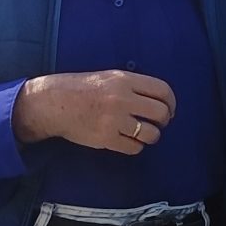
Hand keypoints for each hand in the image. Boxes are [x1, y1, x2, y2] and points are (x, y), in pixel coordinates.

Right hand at [14, 70, 175, 155]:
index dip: (171, 102)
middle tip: (157, 123)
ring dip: (152, 136)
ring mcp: (114, 120)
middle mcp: (122, 99)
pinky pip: (134, 148)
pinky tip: (129, 141)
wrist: (53, 103)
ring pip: (151, 134)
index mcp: (124, 80)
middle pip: (161, 113)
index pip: (162, 90)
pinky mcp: (106, 138)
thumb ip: (133, 86)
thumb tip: (159, 100)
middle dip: (164, 121)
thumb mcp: (109, 77)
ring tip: (144, 134)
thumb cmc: (80, 89)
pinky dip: (136, 147)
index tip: (169, 109)